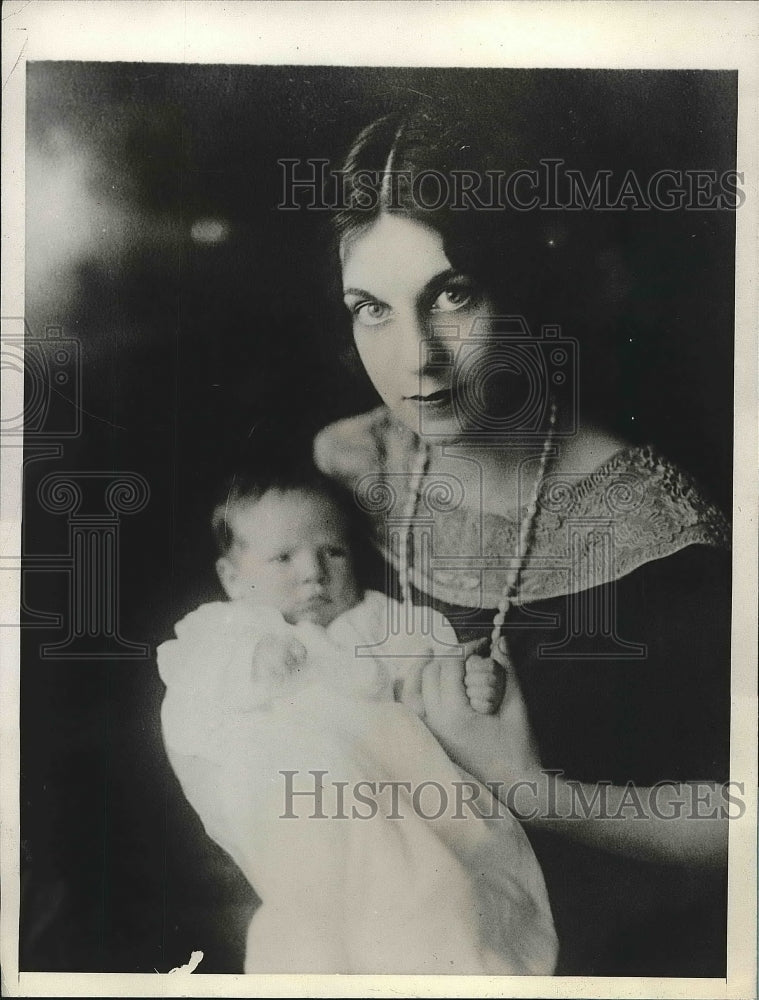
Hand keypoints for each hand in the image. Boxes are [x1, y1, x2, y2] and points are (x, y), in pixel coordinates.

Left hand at [421, 636, 541, 785]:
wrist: (516, 786)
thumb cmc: (519, 748)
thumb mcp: (515, 706)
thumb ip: (507, 670)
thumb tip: (500, 641)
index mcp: (455, 716)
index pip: (450, 667)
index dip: (466, 649)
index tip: (483, 644)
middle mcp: (435, 725)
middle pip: (430, 675)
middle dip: (448, 658)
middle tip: (469, 652)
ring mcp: (429, 735)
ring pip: (410, 693)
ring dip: (420, 671)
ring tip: (429, 654)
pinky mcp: (431, 742)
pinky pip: (410, 712)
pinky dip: (411, 693)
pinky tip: (418, 681)